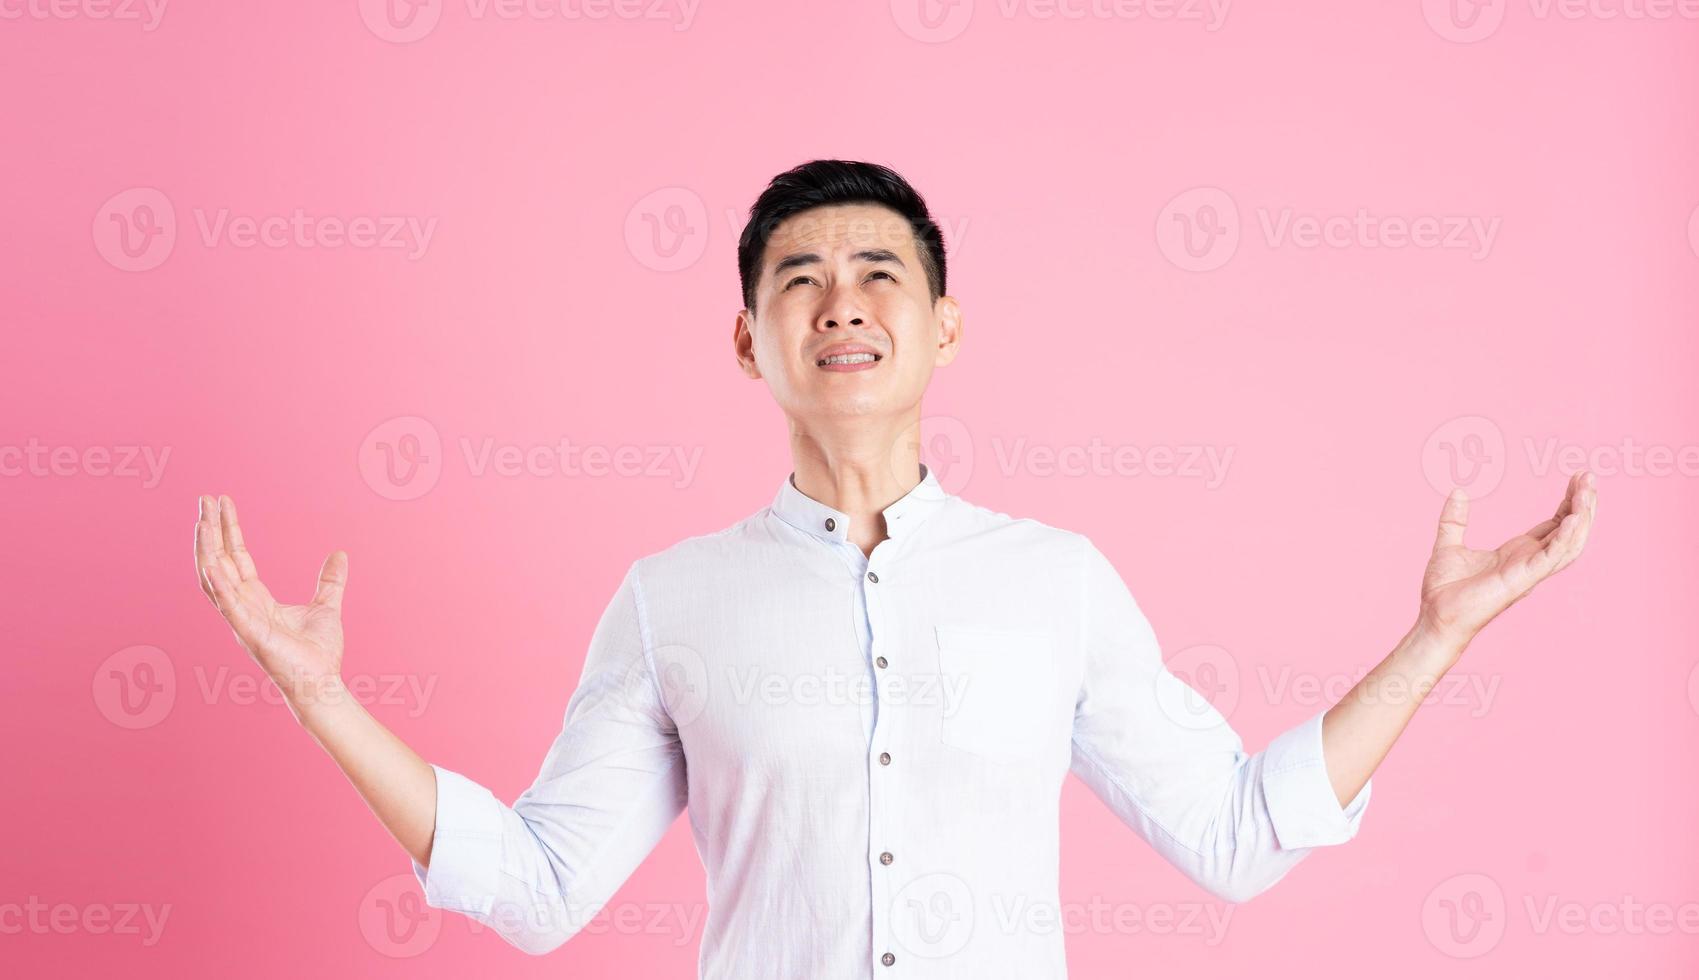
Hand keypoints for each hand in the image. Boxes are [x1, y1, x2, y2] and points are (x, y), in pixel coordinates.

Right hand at [194, 494, 348, 712]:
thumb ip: (330, 581)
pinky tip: (211, 562)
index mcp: (257, 600)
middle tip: (203, 499)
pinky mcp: (251, 634)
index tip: (221, 502)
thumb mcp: (326, 607)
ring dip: (207, 550)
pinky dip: (219, 584)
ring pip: (215, 579)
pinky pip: (229, 606)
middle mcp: (243, 608)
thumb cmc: (319, 653)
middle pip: (219, 561)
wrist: (324, 684)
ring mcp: (242, 621)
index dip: (228, 530)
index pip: (236, 558)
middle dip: (210, 531)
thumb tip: (340, 554)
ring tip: (201, 521)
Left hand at [1416, 470, 1596, 653]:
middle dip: (1582, 505)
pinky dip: (1566, 537)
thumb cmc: (1444, 590)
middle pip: (1568, 531)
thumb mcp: (1449, 545)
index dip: (1568, 503)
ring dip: (1582, 517)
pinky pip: (1553, 557)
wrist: (1435, 616)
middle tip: (1589, 476)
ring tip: (1589, 491)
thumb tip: (1458, 491)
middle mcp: (1529, 561)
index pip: (1554, 525)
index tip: (1577, 479)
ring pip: (1569, 543)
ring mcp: (1529, 571)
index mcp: (1517, 553)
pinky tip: (1575, 518)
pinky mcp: (1523, 579)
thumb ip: (1455, 519)